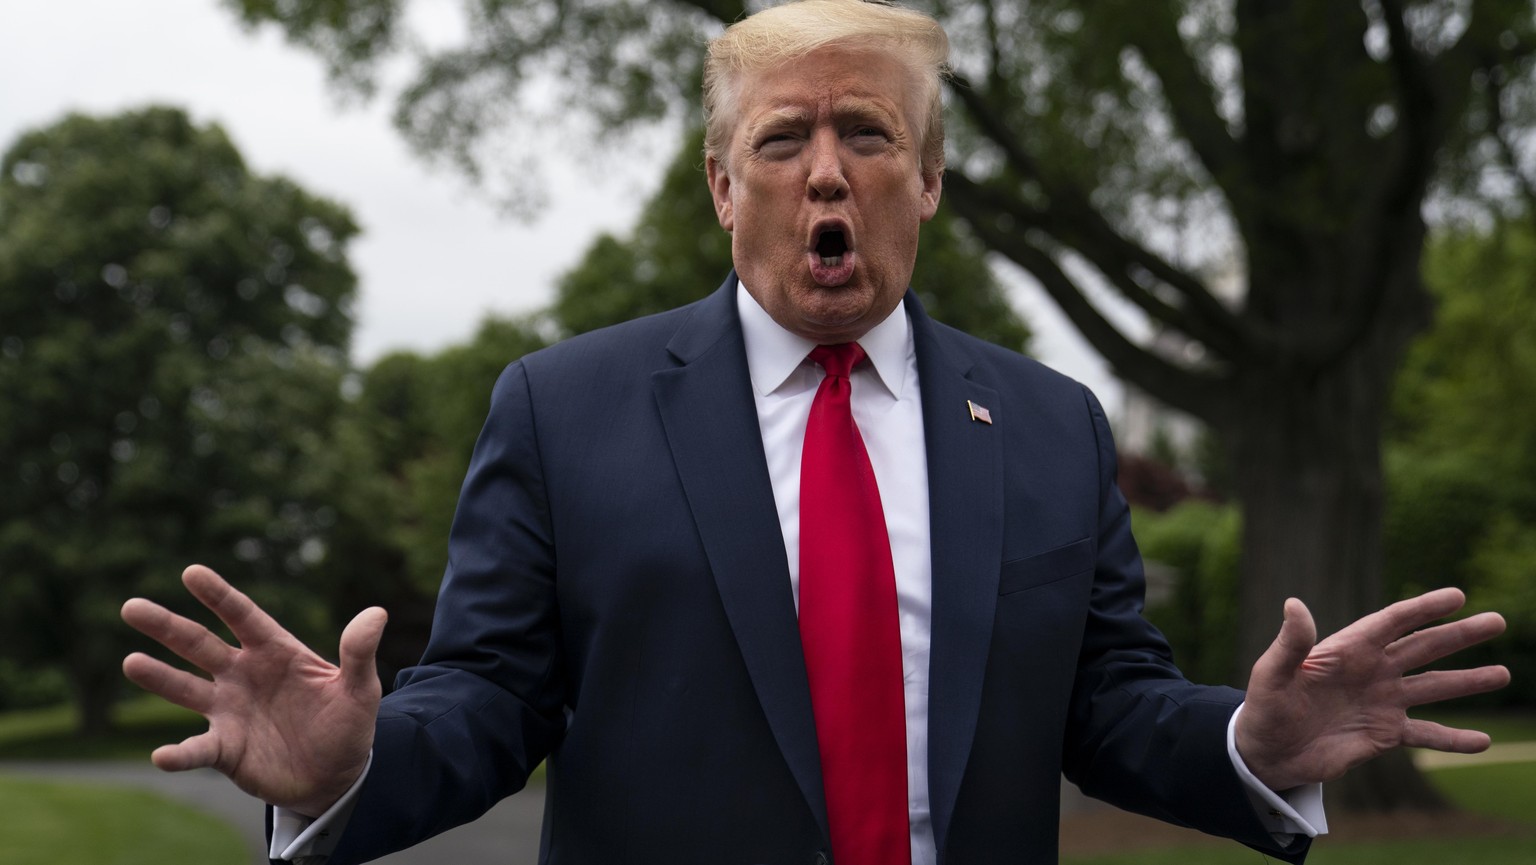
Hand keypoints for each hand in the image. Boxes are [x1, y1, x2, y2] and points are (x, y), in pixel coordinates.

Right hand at [121, 564, 386, 816]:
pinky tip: (161, 756)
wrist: (336, 776)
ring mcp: (229, 711)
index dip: (218, 595)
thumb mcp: (361, 689)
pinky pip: (196, 749)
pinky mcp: (225, 749)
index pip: (242, 616)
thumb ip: (360, 653)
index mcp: (275, 652)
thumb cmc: (347, 725)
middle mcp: (243, 675)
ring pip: (186, 689)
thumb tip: (377, 612)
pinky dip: (179, 753)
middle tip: (131, 606)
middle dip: (166, 626)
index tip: (191, 572)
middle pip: (199, 645)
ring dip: (158, 677)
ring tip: (131, 662)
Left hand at [1235, 587, 1508, 791]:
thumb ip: (1290, 643)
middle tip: (1498, 622)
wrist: (1267, 752)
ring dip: (1467, 681)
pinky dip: (1454, 739)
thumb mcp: (1272, 674)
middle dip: (1459, 635)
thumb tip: (1294, 603)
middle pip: (1423, 647)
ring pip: (1433, 688)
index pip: (1392, 622)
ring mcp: (1382, 702)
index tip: (1457, 596)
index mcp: (1348, 649)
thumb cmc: (1265, 707)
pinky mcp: (1385, 734)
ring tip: (1502, 674)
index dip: (1424, 608)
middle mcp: (1372, 671)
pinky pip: (1426, 734)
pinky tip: (1483, 741)